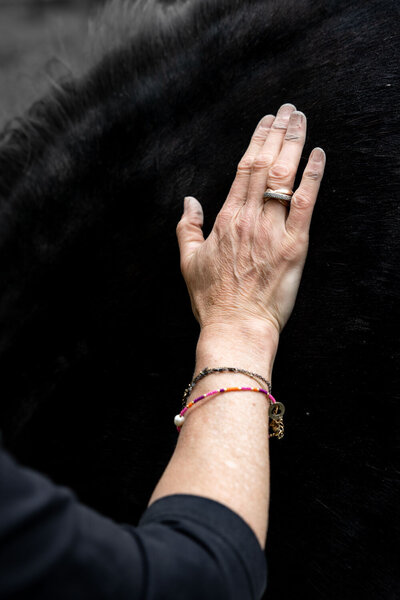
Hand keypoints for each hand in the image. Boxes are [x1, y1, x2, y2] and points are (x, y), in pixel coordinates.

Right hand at [176, 103, 325, 337]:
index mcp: (226, 219)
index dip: (257, 140)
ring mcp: (273, 230)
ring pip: (284, 177)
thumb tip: (189, 202)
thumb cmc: (213, 299)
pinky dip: (313, 177)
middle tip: (288, 109)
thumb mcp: (189, 262)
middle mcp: (250, 218)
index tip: (266, 121)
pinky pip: (305, 204)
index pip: (244, 169)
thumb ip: (188, 228)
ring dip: (294, 144)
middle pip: (266, 165)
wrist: (236, 326)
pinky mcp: (293, 246)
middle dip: (278, 132)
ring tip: (301, 120)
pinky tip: (318, 155)